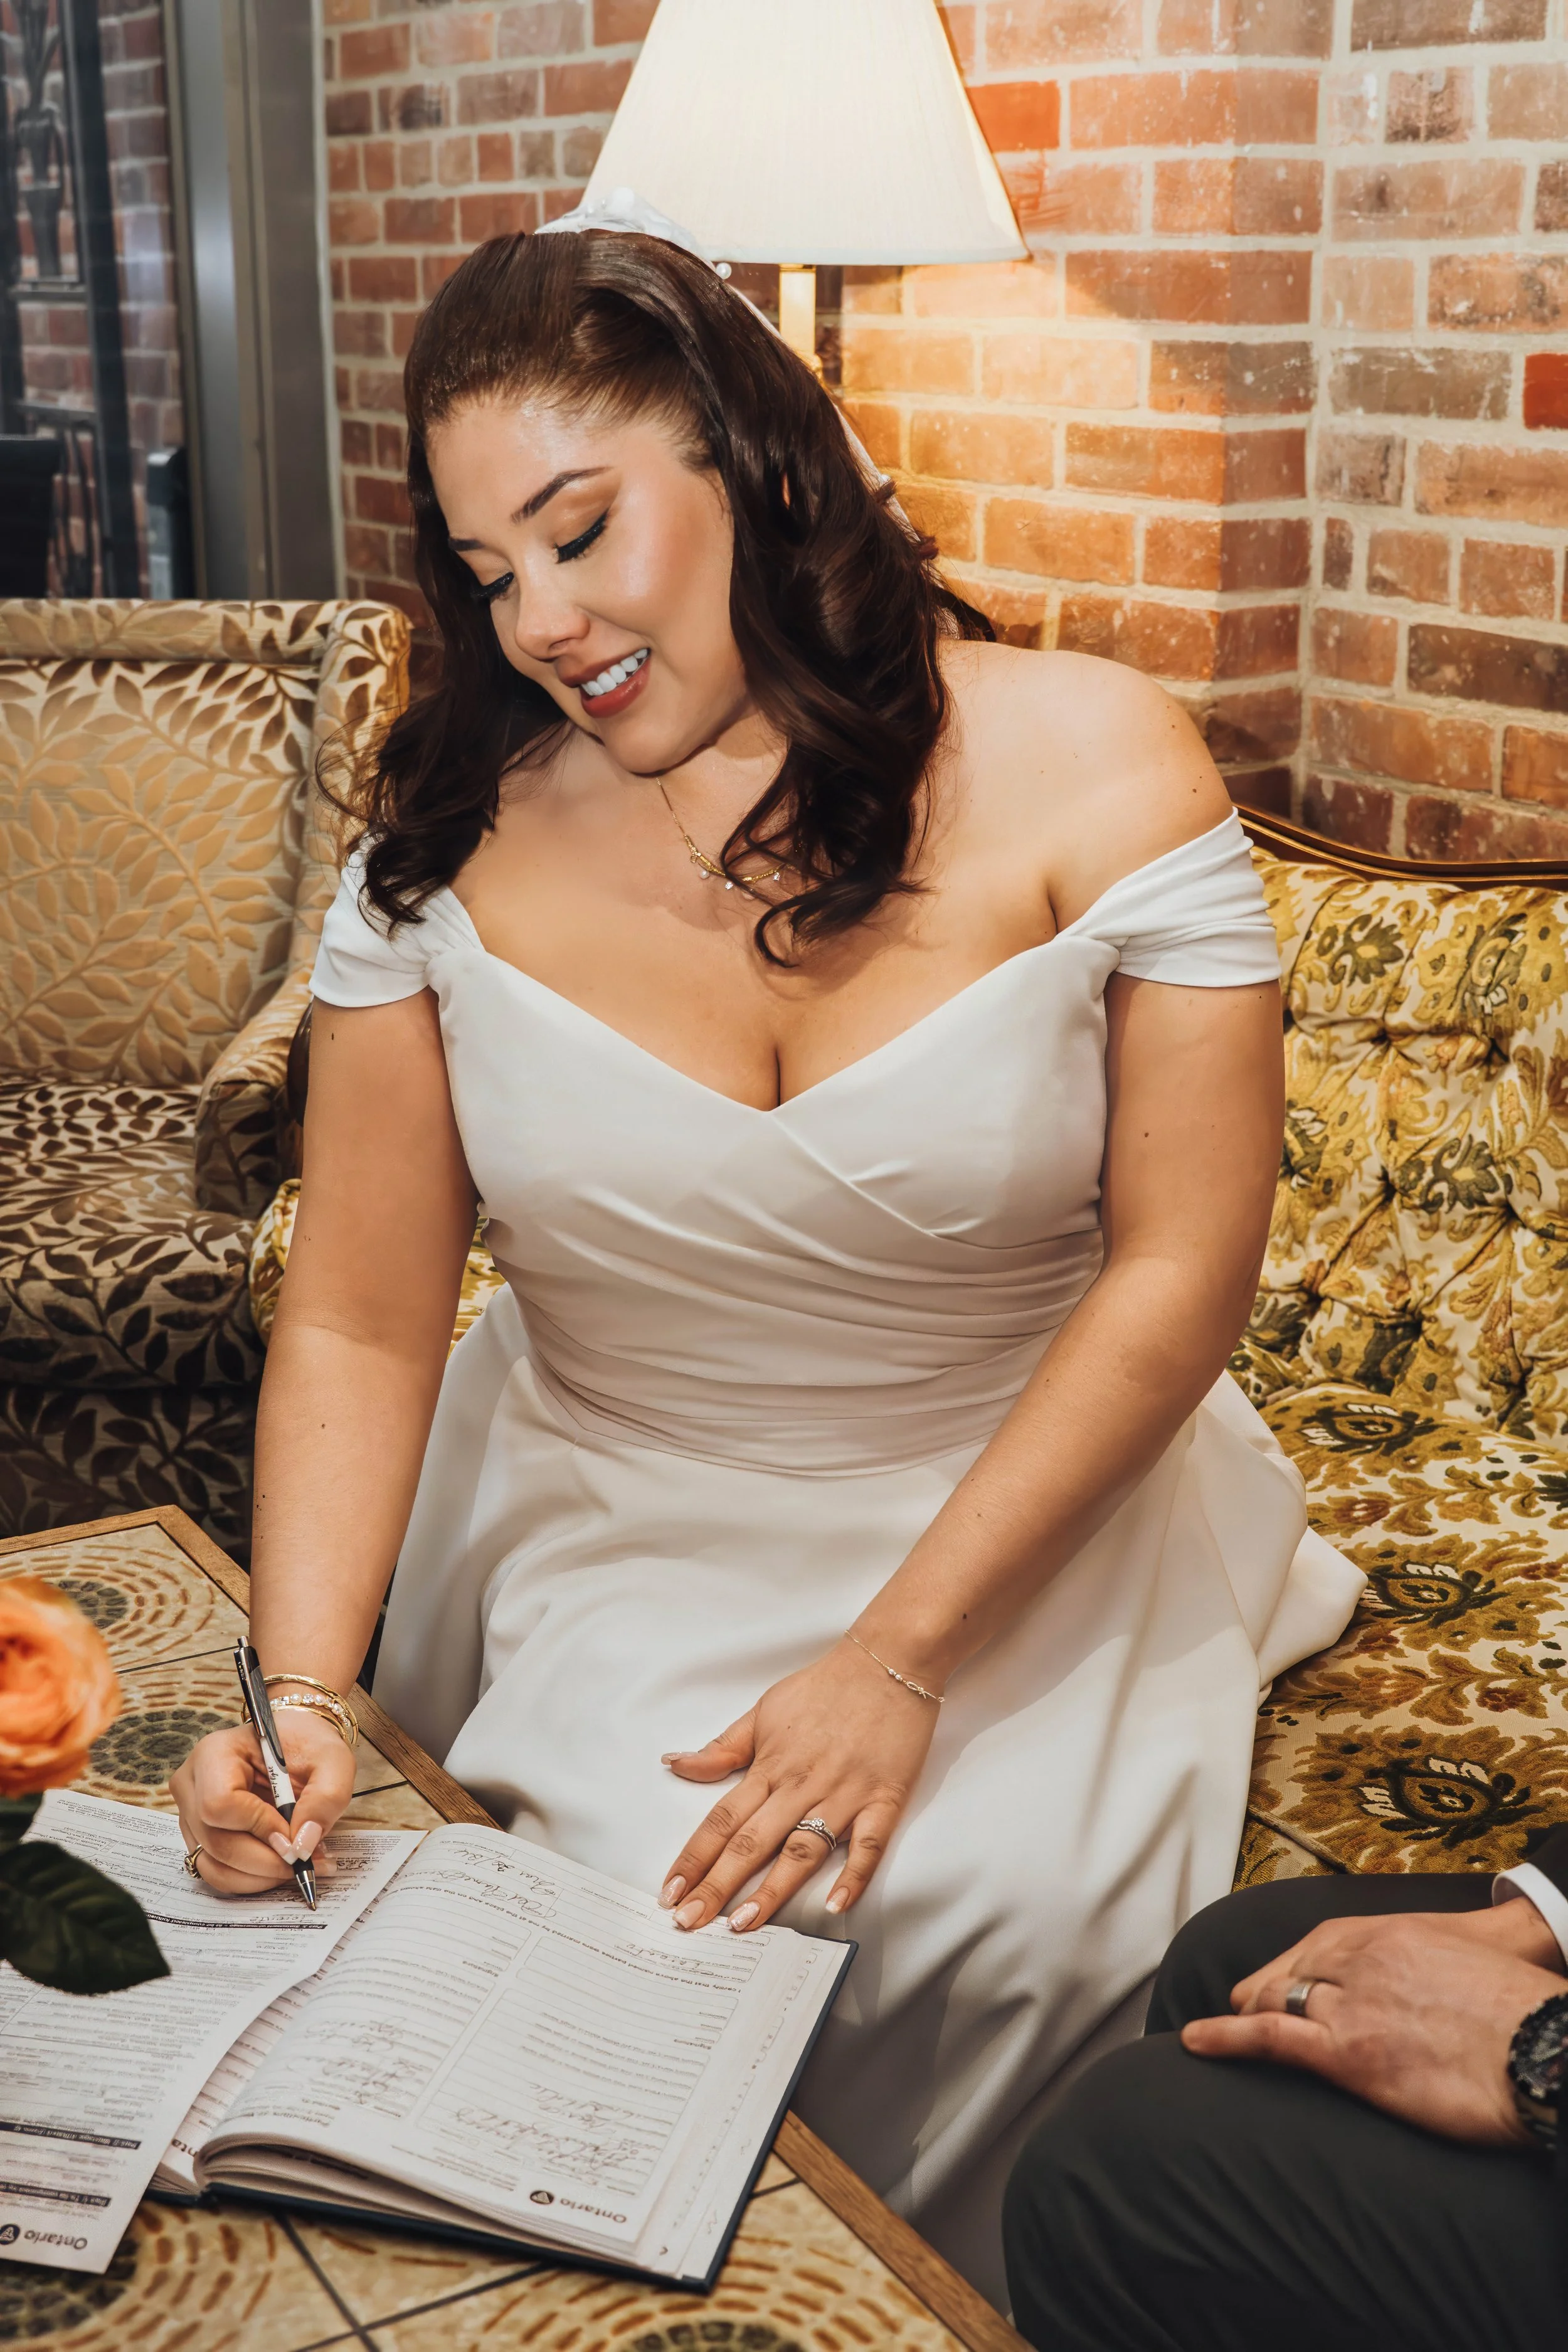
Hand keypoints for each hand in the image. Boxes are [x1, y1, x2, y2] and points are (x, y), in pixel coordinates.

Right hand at [168, 1710, 355, 1894]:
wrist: (297, 1748)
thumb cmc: (309, 1747)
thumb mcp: (333, 1760)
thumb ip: (326, 1798)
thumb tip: (302, 1845)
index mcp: (215, 1753)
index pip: (220, 1803)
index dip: (260, 1826)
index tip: (294, 1832)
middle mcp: (193, 1784)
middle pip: (216, 1841)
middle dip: (267, 1860)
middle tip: (306, 1859)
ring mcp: (191, 1814)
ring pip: (215, 1865)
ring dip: (260, 1876)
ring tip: (298, 1862)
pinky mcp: (200, 1837)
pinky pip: (217, 1872)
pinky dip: (252, 1878)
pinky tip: (280, 1864)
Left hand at [658, 1639, 939, 1933]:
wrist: (889, 1661)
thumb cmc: (824, 1687)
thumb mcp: (764, 1710)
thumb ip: (722, 1748)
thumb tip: (675, 1764)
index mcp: (769, 1766)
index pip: (721, 1820)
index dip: (694, 1858)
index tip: (670, 1892)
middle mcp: (801, 1785)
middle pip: (751, 1843)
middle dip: (717, 1886)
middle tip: (688, 1923)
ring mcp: (843, 1795)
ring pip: (801, 1851)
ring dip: (771, 1890)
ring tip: (743, 1925)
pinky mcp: (883, 1799)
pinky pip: (868, 1845)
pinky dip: (853, 1876)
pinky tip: (835, 1906)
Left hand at [1181, 1909, 1563, 2146]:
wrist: (1544, 2047)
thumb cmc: (1520, 2013)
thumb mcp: (1468, 1964)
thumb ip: (1431, 1970)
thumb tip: (1433, 1992)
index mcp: (1389, 1932)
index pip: (1317, 1943)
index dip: (1290, 1966)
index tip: (1276, 1980)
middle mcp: (1360, 1957)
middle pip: (1290, 1973)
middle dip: (1263, 1992)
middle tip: (1242, 2008)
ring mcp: (1351, 2003)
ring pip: (1276, 2003)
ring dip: (1247, 2017)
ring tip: (1222, 2032)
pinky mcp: (1349, 2053)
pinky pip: (1270, 2039)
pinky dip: (1228, 2039)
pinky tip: (1197, 2043)